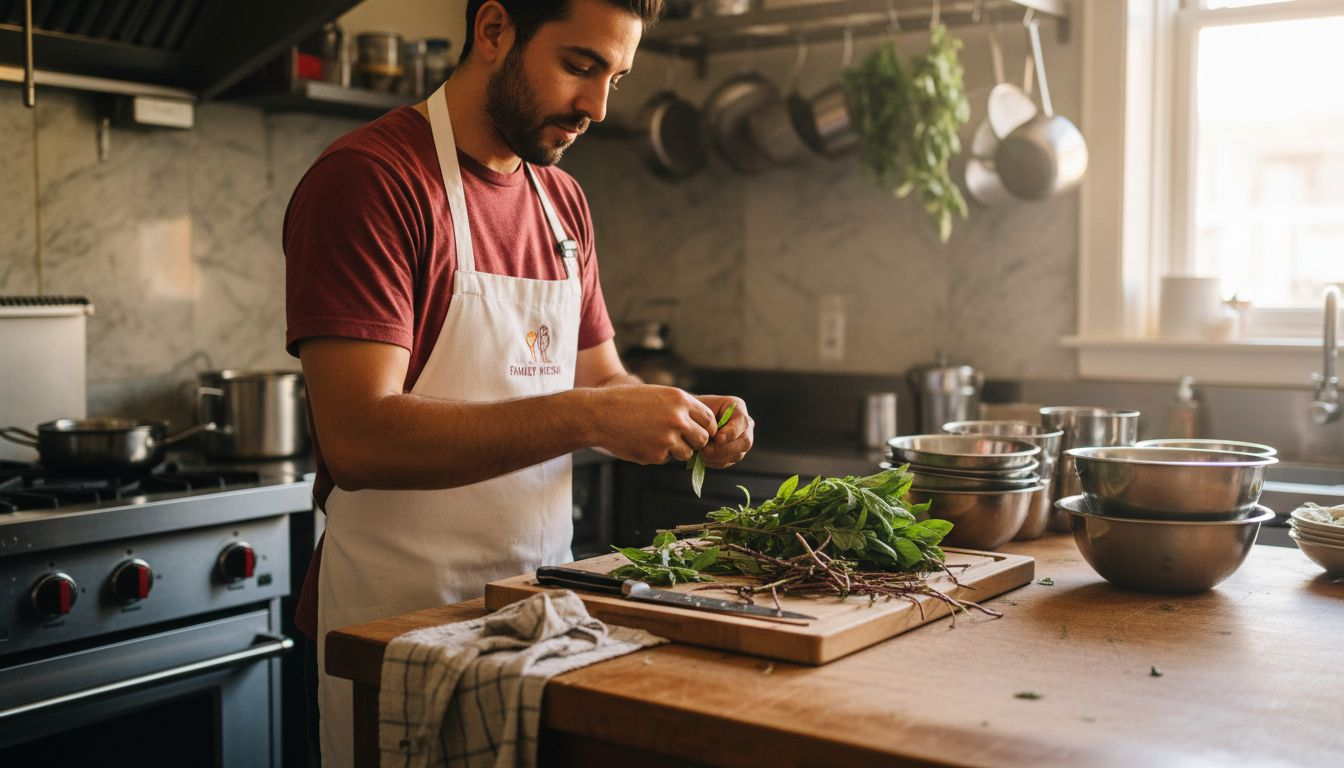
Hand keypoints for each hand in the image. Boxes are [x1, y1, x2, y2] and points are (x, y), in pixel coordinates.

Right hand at [591, 385, 715, 464]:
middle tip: (682, 440)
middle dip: (694, 442)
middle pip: (702, 439)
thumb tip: (702, 424)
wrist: (599, 414)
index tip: (700, 432)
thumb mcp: (658, 394)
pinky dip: (657, 454)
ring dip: (676, 450)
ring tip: (655, 439)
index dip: (706, 428)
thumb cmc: (627, 402)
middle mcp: (677, 419)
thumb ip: (680, 407)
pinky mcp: (655, 455)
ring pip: (686, 453)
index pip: (708, 419)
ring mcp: (667, 438)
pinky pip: (666, 459)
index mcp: (680, 400)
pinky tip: (641, 442)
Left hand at [695, 395, 753, 467]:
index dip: (731, 432)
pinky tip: (702, 456)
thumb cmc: (694, 410)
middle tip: (705, 450)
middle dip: (723, 448)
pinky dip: (714, 461)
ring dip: (717, 456)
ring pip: (737, 455)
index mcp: (738, 407)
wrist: (690, 419)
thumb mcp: (700, 409)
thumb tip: (713, 437)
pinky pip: (727, 462)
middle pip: (745, 442)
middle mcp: (744, 425)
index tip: (717, 438)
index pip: (743, 421)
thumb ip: (708, 421)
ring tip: (700, 452)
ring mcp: (741, 441)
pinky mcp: (733, 454)